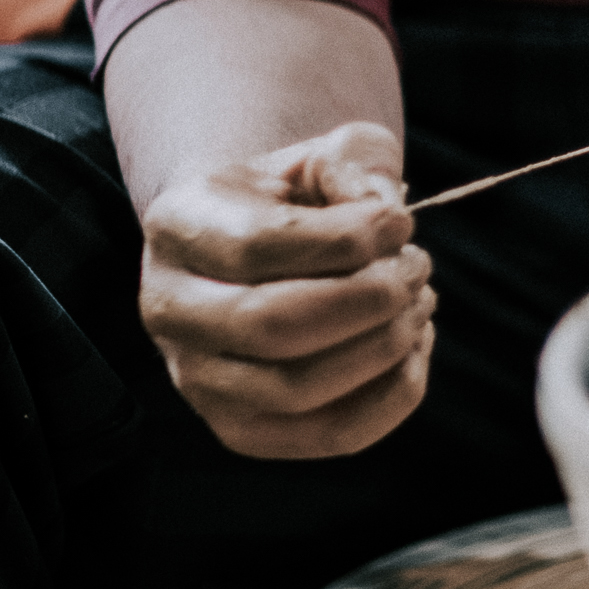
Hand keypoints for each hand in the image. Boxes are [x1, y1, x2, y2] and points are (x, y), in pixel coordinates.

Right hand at [140, 122, 435, 458]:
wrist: (259, 249)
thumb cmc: (298, 196)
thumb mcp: (323, 154)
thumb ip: (354, 162)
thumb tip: (382, 210)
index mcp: (178, 225)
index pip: (258, 245)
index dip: (347, 238)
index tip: (402, 224)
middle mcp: (168, 309)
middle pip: (271, 324)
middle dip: (370, 298)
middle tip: (417, 269)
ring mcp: (197, 381)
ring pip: (297, 388)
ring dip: (384, 345)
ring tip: (420, 303)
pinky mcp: (242, 431)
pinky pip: (330, 435)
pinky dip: (393, 396)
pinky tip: (415, 347)